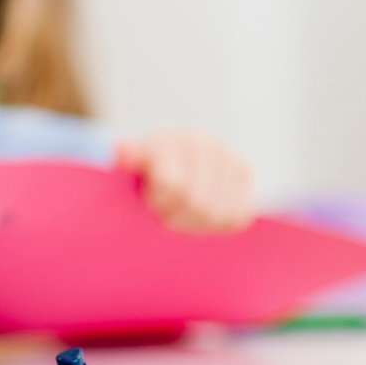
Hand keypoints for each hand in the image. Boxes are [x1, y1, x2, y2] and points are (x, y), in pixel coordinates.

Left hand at [115, 130, 253, 231]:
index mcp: (171, 140)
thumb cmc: (145, 167)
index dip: (159, 202)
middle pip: (198, 204)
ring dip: (196, 224)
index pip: (174, 185)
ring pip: (218, 214)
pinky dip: (217, 225)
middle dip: (177, 217)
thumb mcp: (130, 163)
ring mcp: (228, 157)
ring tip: (180, 215)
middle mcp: (204, 143)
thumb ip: (126, 158)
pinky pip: (237, 216)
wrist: (170, 157)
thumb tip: (120, 149)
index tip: (149, 201)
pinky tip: (200, 217)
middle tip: (164, 214)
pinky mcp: (245, 175)